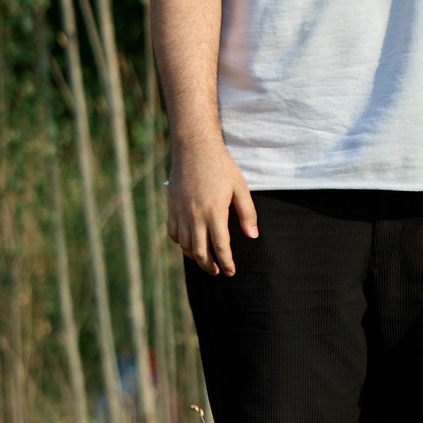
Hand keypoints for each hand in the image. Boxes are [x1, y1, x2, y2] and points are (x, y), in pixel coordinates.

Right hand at [166, 138, 256, 274]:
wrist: (194, 150)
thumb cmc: (221, 167)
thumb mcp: (240, 188)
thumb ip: (247, 213)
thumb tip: (252, 236)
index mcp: (214, 212)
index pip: (220, 246)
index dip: (226, 262)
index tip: (231, 272)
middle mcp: (195, 216)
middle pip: (200, 251)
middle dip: (210, 265)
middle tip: (218, 272)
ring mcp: (180, 213)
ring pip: (185, 245)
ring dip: (195, 256)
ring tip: (206, 261)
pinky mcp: (171, 208)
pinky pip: (173, 233)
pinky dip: (181, 243)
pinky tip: (189, 244)